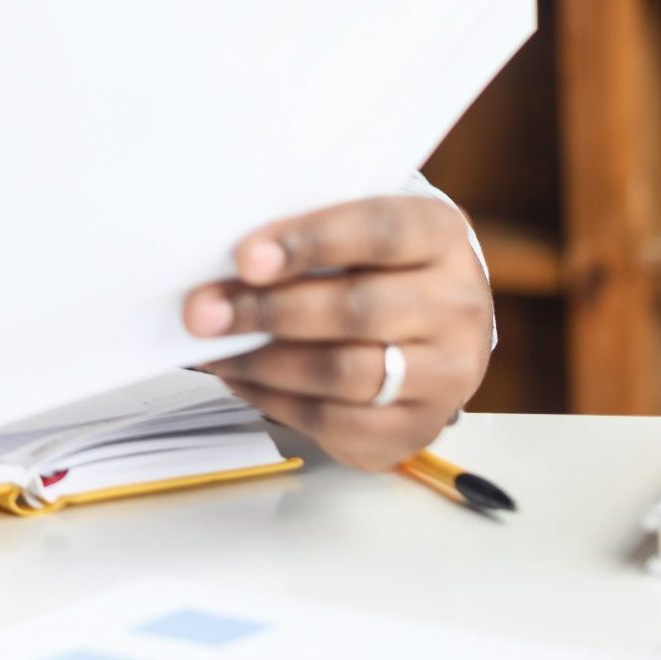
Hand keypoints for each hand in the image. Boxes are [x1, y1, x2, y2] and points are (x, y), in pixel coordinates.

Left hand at [182, 196, 492, 470]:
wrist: (428, 328)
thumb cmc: (370, 267)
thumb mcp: (353, 232)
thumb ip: (303, 239)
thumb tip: (224, 266)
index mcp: (441, 236)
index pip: (380, 232)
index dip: (310, 242)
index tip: (245, 258)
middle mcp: (458, 305)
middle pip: (359, 309)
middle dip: (268, 310)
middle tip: (202, 312)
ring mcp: (447, 373)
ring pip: (346, 372)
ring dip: (265, 361)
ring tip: (213, 348)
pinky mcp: (418, 427)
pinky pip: (338, 422)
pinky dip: (276, 401)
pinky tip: (242, 378)